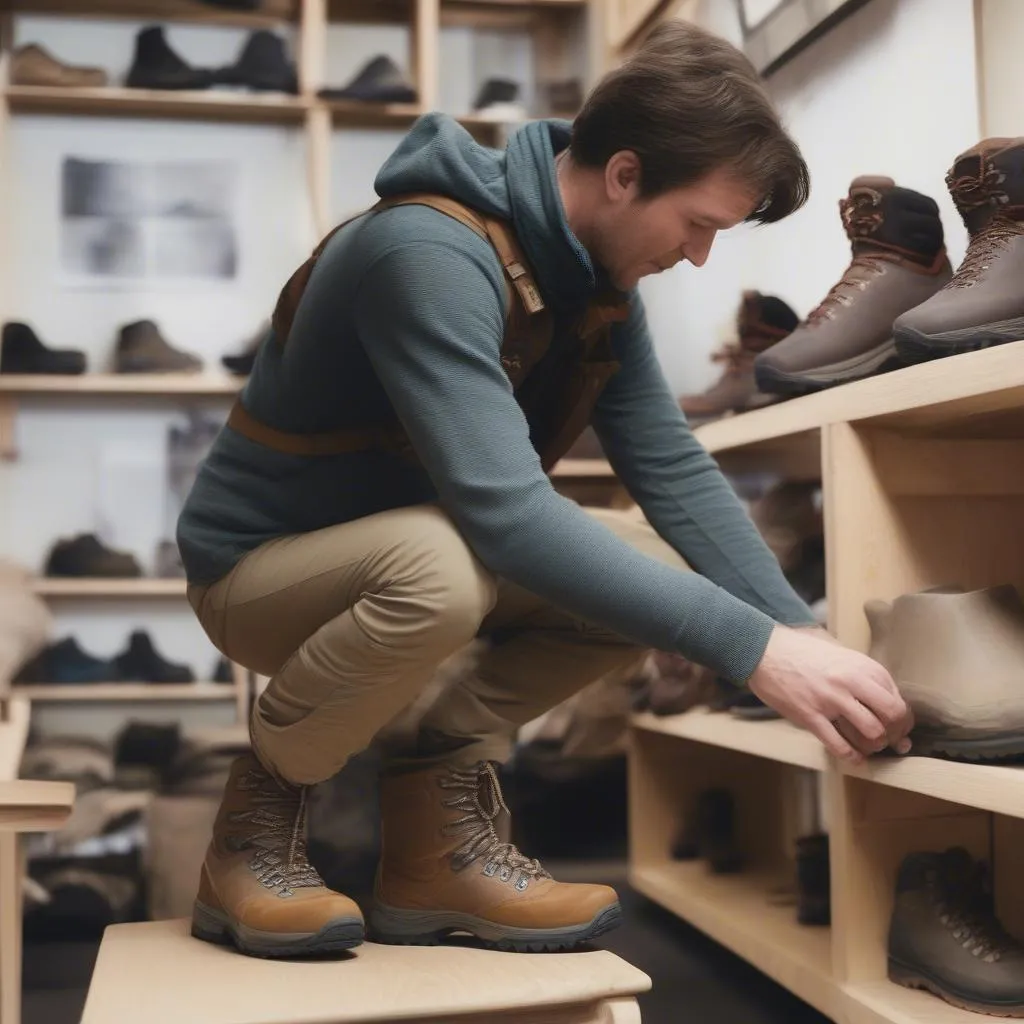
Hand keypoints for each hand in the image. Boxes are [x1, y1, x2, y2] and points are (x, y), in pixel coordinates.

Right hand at [747, 624, 913, 763]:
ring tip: (868, 747)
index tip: (898, 729)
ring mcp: (830, 699)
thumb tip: (887, 706)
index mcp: (862, 666)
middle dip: (894, 734)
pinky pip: (838, 744)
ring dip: (874, 746)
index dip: (903, 720)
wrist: (765, 650)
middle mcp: (851, 681)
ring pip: (871, 732)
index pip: (898, 700)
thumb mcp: (842, 656)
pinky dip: (851, 757)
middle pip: (892, 716)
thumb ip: (865, 678)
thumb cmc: (803, 653)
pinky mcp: (810, 715)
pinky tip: (853, 758)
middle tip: (887, 740)